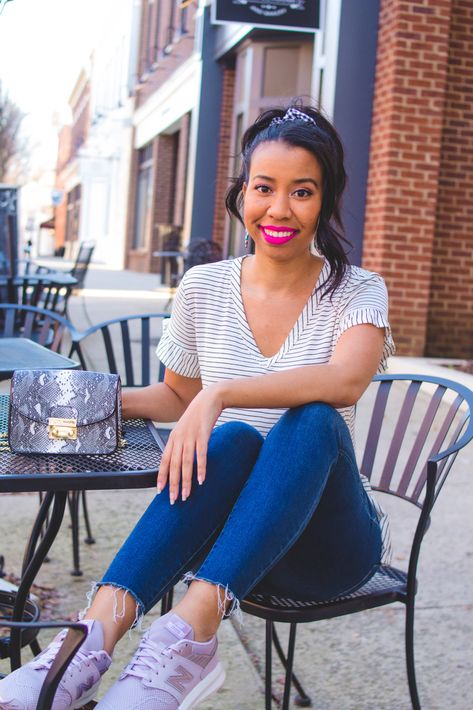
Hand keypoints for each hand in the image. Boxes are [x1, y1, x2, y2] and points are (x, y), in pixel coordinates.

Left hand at [157, 385, 223, 502]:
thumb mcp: (185, 429)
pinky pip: (201, 455)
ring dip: (186, 481)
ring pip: (186, 463)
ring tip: (187, 495)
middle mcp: (179, 438)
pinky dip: (201, 468)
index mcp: (173, 438)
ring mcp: (190, 436)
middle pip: (173, 465)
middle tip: (173, 500)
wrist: (209, 399)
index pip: (164, 461)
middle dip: (173, 484)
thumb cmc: (198, 416)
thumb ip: (181, 443)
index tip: (160, 491)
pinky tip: (201, 480)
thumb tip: (179, 460)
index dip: (161, 476)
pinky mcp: (203, 434)